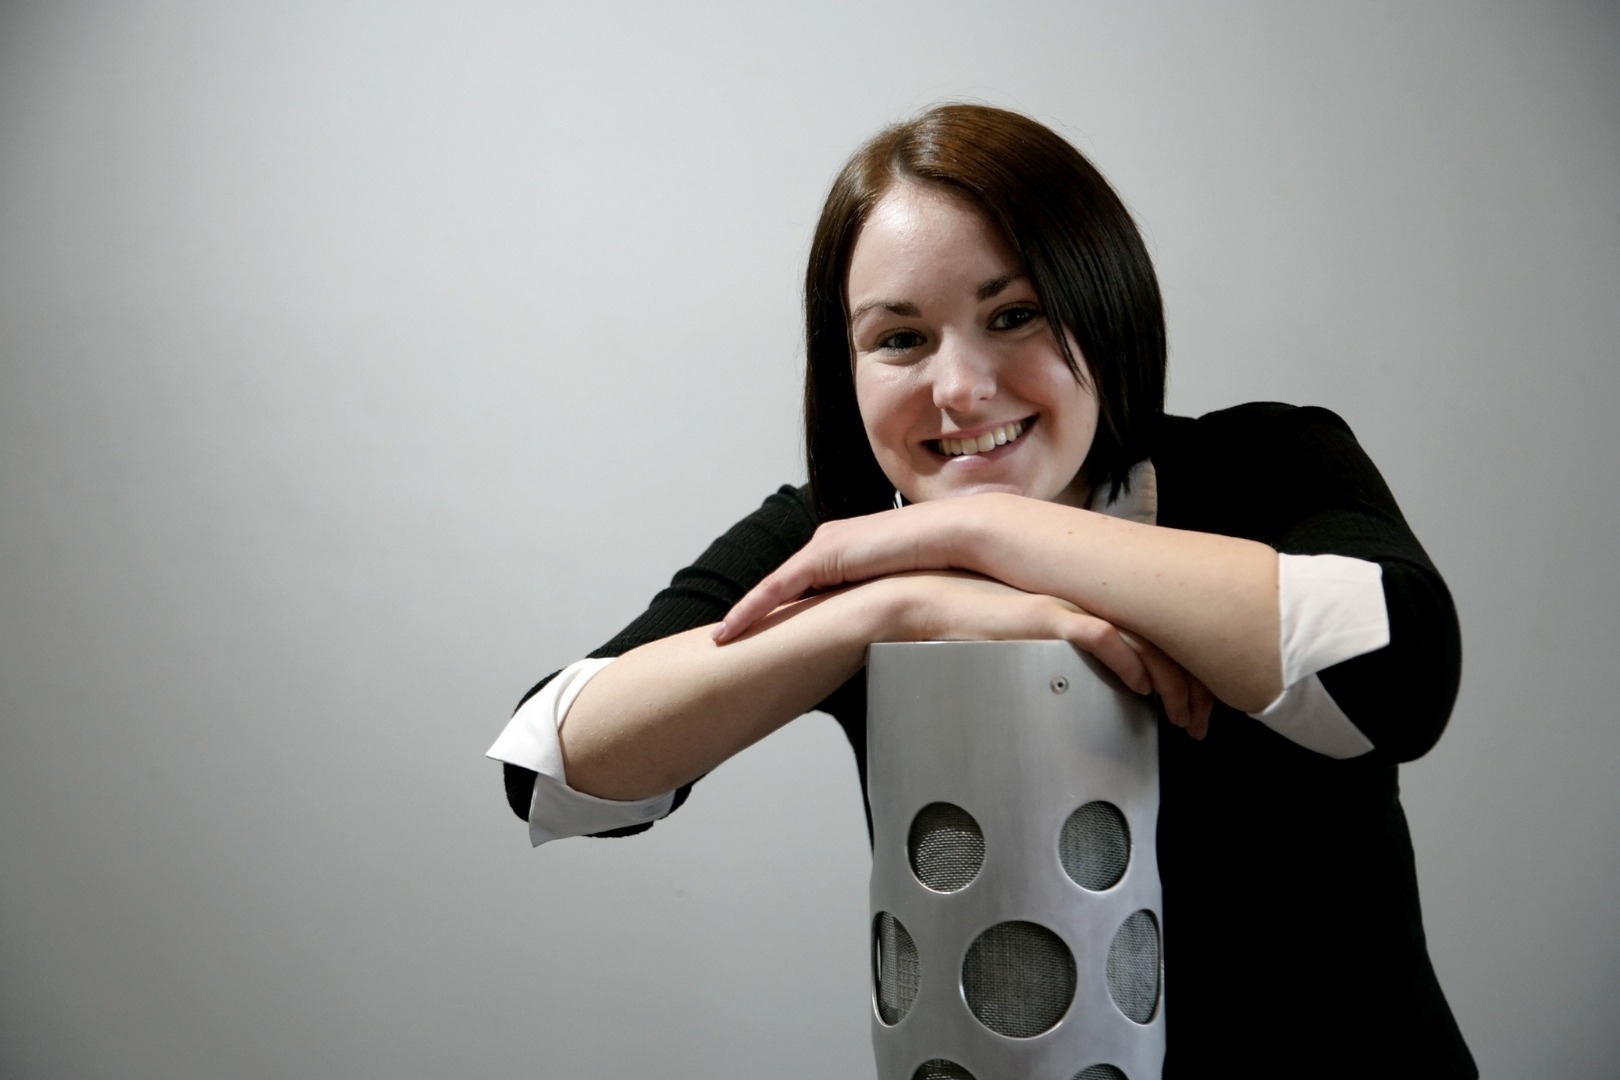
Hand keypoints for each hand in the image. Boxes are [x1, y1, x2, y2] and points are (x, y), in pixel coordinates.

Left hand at [715, 501, 967, 644]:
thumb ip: (885, 601)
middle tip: (729, 641)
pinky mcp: (820, 556)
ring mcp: (822, 548)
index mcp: (846, 550)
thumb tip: (886, 633)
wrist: (951, 537)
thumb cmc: (939, 563)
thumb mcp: (903, 586)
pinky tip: (730, 631)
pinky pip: (775, 588)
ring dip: (745, 616)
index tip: (759, 634)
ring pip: (771, 590)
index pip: (802, 586)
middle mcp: (828, 544)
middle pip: (781, 588)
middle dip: (754, 614)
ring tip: (722, 641)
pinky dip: (749, 610)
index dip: (779, 610)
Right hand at [872, 572, 1213, 738]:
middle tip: (1199, 719)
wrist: (918, 605)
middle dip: (1189, 683)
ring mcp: (1068, 603)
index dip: (1177, 670)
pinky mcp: (1049, 614)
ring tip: (1184, 716)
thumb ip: (1058, 656)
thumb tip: (1084, 687)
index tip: (1189, 704)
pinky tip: (1142, 688)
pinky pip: (1105, 639)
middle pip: (1159, 636)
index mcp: (1081, 602)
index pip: (1148, 632)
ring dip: (1171, 683)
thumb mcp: (1023, 640)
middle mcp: (1082, 598)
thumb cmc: (961, 623)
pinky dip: (1131, 665)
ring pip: (1143, 640)